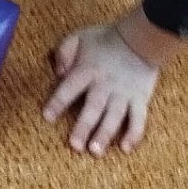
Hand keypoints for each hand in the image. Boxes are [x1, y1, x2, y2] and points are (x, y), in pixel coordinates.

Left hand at [43, 21, 162, 155]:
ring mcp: (124, 94)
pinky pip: (138, 119)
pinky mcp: (140, 99)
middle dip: (84, 127)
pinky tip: (126, 148)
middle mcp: (105, 85)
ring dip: (105, 134)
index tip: (47, 117)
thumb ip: (64, 51)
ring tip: (95, 151)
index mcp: (87, 70)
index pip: (70, 88)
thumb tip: (59, 72)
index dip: (58, 101)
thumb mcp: (79, 37)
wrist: (139, 39)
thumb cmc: (105, 40)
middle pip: (93, 107)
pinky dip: (134, 134)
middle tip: (75, 145)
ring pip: (114, 116)